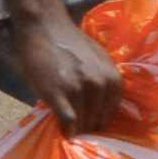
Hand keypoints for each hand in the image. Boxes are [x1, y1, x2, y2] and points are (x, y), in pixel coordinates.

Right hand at [0, 3, 126, 130]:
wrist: (44, 26)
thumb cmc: (69, 42)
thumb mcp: (97, 61)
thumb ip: (102, 81)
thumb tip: (98, 107)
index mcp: (113, 78)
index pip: (111, 113)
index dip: (99, 121)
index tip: (89, 124)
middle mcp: (100, 84)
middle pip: (97, 121)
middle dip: (87, 126)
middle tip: (76, 128)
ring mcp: (78, 90)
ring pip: (83, 123)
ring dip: (75, 129)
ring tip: (67, 129)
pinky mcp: (57, 94)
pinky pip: (67, 121)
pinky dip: (65, 130)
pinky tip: (61, 131)